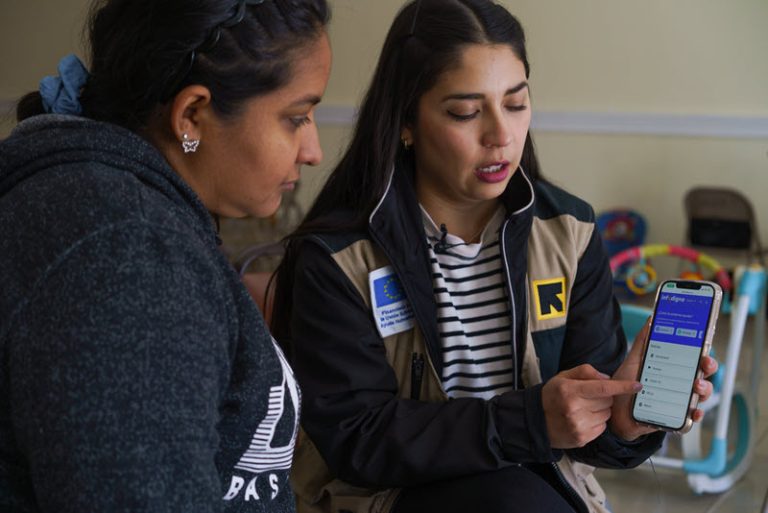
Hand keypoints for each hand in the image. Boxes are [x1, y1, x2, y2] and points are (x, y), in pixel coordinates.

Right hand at [542, 364, 641, 448]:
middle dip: (604, 397)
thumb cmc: (552, 396)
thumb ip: (585, 372)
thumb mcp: (563, 377)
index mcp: (570, 390)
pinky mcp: (582, 438)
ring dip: (600, 410)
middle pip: (607, 401)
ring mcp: (578, 425)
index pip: (602, 388)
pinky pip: (602, 427)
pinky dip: (597, 422)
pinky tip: (583, 419)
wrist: (536, 421)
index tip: (637, 385)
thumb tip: (607, 379)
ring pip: (606, 414)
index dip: (622, 387)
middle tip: (588, 397)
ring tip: (583, 409)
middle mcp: (574, 409)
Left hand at [609, 319, 718, 439]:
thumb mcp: (634, 360)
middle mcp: (681, 384)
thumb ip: (643, 341)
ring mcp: (680, 401)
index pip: (695, 358)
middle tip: (704, 363)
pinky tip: (693, 411)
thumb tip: (651, 319)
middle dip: (709, 367)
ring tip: (696, 385)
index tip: (705, 345)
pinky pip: (691, 418)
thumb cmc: (627, 384)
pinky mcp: (675, 417)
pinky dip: (695, 414)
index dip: (704, 352)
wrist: (615, 410)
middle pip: (703, 374)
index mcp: (674, 369)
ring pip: (702, 394)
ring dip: (704, 389)